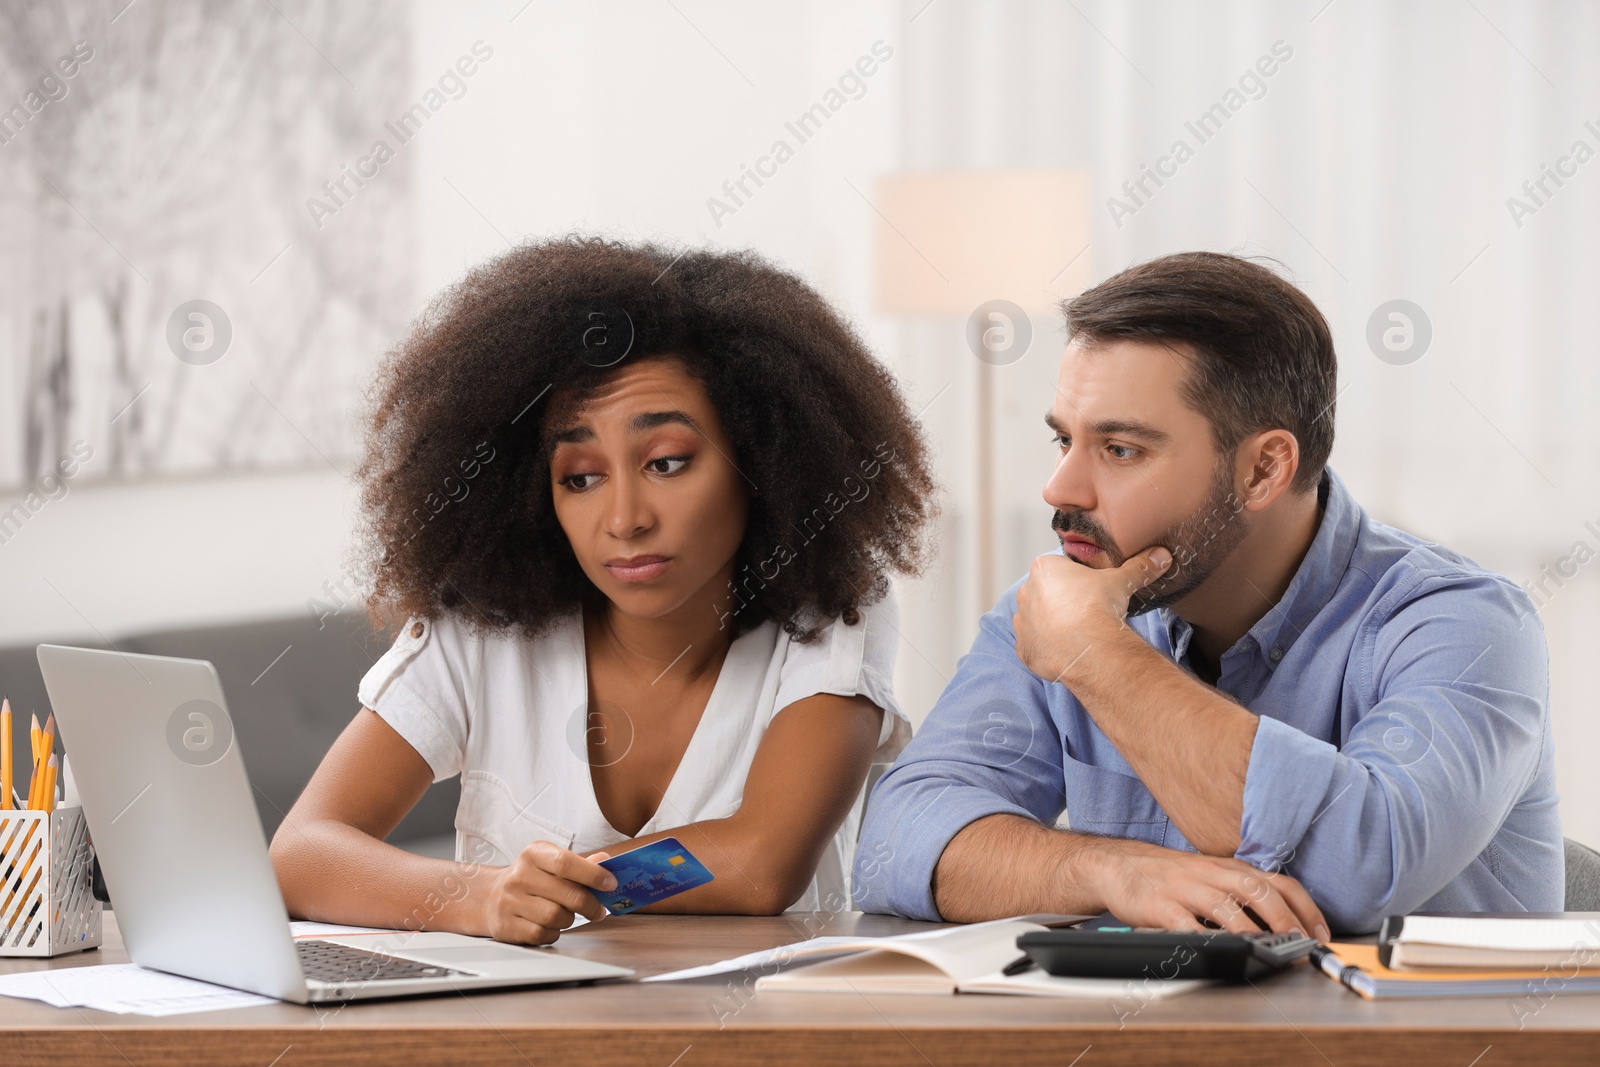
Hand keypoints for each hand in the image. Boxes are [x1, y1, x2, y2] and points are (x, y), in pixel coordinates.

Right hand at [479, 841, 616, 944]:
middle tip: (598, 910)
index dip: (593, 874)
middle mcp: (519, 875)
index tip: (611, 883)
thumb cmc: (529, 879)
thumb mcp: (550, 862)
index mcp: (533, 854)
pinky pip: (542, 934)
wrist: (489, 897)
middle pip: (567, 894)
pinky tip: (551, 925)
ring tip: (567, 915)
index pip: (566, 862)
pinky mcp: (506, 925)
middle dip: (590, 905)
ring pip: (556, 917)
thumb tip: (605, 860)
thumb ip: (579, 864)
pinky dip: (553, 932)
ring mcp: (510, 901)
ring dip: (570, 919)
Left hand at [1014, 546, 1171, 682]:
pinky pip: (1035, 646)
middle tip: (1087, 613)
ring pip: (1038, 620)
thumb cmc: (1098, 606)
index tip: (1092, 590)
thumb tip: (1162, 555)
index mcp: (1044, 568)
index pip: (1060, 568)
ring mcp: (1021, 622)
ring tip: (1078, 633)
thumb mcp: (1121, 580)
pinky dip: (1048, 649)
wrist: (1088, 647)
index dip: (1078, 579)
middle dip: (1063, 601)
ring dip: (1053, 625)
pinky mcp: (1023, 649)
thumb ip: (1140, 566)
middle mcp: (1026, 592)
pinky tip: (1067, 651)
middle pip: (1047, 594)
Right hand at [1072, 836, 1329, 939]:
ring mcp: (1185, 888)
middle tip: (1300, 945)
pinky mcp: (1160, 905)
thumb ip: (1241, 892)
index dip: (1305, 907)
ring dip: (1251, 931)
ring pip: (1226, 905)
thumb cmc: (1168, 876)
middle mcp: (1211, 873)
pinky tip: (1217, 952)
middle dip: (1284, 920)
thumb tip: (1284, 923)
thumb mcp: (1210, 876)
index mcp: (1228, 867)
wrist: (1118, 865)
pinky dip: (1204, 939)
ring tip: (1266, 951)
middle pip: (1257, 889)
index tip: (1321, 933)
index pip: (1278, 881)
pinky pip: (1185, 924)